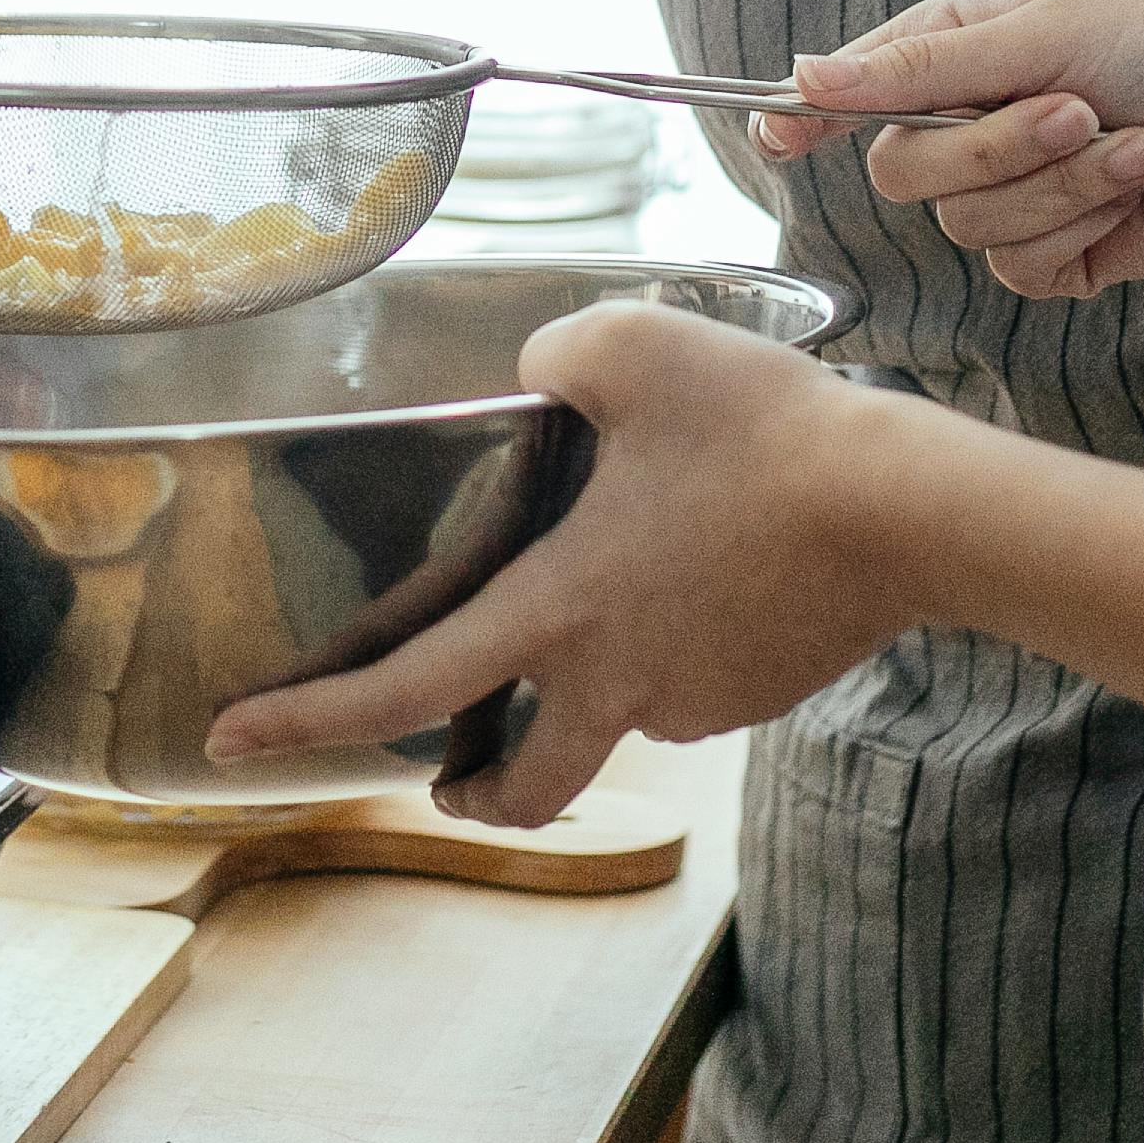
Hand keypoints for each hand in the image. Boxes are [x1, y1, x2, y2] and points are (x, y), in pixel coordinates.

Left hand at [197, 301, 924, 825]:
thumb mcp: (630, 348)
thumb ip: (550, 360)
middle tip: (451, 774)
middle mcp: (616, 680)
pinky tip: (708, 569)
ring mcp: (692, 698)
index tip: (232, 739)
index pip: (406, 686)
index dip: (309, 719)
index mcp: (559, 610)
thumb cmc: (764, 430)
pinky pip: (690, 680)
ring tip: (625, 582)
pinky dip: (675, 644)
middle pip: (521, 787)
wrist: (911, 509)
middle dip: (474, 794)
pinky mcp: (755, 692)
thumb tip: (529, 376)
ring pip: (618, 715)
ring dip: (593, 684)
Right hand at [750, 0, 1143, 299]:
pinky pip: (1024, 266)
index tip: (776, 136)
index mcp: (958, 52)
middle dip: (996, 148)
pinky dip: (1087, 223)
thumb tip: (802, 74)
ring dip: (1065, 182)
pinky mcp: (1062, 256)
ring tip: (1135, 140)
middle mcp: (975, 124)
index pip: (853, 91)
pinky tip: (1141, 183)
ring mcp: (1017, 196)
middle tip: (1075, 108)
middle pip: (904, 173)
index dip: (808, 115)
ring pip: (969, 225)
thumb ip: (919, 69)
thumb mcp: (1048, 32)